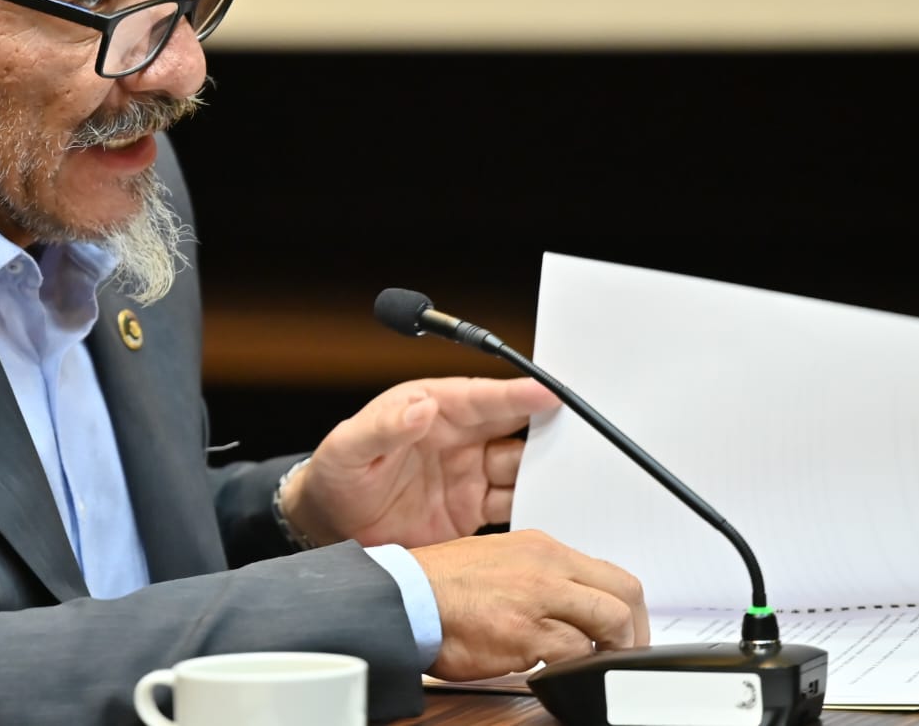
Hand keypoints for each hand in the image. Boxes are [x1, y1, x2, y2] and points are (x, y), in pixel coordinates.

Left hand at [282, 376, 558, 548]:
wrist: (331, 525)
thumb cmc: (336, 474)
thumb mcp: (349, 447)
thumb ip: (384, 427)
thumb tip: (419, 408)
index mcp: (434, 409)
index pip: (484, 397)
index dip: (519, 394)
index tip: (551, 393)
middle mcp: (459, 438)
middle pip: (516, 427)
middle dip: (551, 427)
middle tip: (588, 431)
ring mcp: (469, 475)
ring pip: (522, 467)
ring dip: (549, 469)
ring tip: (583, 474)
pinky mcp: (473, 511)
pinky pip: (514, 503)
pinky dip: (537, 504)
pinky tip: (559, 508)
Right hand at [411, 529, 648, 680]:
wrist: (404, 598)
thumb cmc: (442, 587)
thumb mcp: (501, 562)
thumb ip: (539, 578)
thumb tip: (571, 606)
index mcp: (541, 547)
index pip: (608, 572)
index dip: (625, 608)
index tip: (621, 630)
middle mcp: (546, 564)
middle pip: (625, 592)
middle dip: (634, 629)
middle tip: (624, 651)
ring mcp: (538, 596)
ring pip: (611, 620)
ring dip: (612, 650)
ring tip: (595, 664)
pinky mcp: (526, 631)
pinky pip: (576, 652)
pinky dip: (578, 667)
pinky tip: (561, 672)